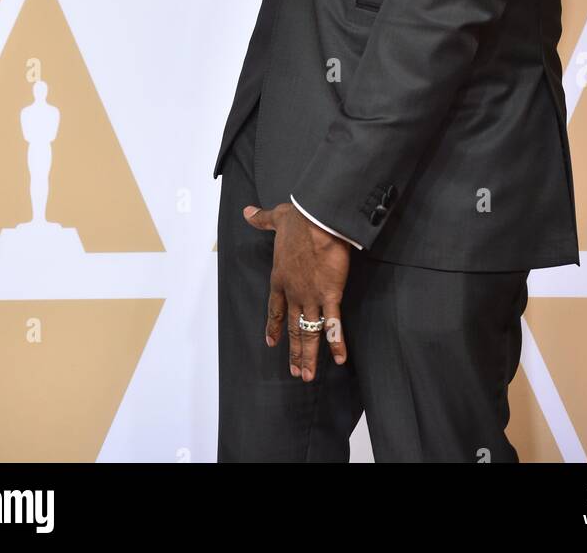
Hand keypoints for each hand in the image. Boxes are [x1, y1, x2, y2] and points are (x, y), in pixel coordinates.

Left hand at [243, 201, 350, 380]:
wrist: (317, 220)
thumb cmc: (299, 218)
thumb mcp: (276, 218)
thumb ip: (261, 219)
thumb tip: (247, 212)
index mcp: (279, 277)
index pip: (275, 309)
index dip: (273, 327)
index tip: (271, 343)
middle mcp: (293, 292)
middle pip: (292, 327)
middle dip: (294, 351)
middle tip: (295, 371)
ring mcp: (311, 296)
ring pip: (309, 332)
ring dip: (309, 355)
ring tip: (308, 375)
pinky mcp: (330, 295)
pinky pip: (333, 325)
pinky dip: (336, 344)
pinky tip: (339, 359)